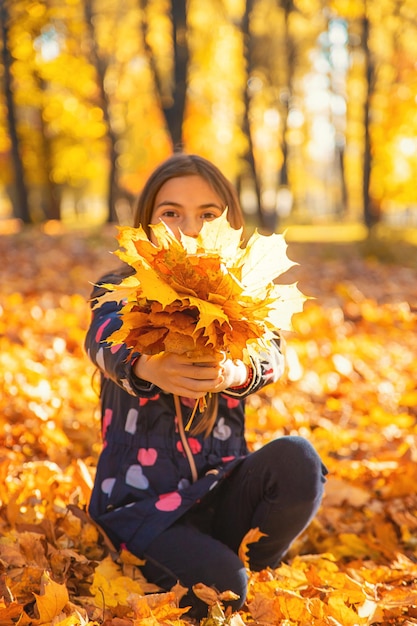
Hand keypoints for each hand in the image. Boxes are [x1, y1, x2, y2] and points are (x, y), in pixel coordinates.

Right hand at [134, 351, 249, 397]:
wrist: (148, 369)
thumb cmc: (166, 355)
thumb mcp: (174, 349)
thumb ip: (189, 348)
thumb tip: (210, 344)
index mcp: (175, 357)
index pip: (197, 357)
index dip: (211, 357)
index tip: (221, 356)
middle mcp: (175, 370)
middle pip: (199, 373)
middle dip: (213, 372)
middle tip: (222, 369)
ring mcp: (174, 382)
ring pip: (196, 386)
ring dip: (211, 384)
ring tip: (220, 379)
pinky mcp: (174, 390)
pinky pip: (190, 394)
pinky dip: (201, 393)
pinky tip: (208, 389)